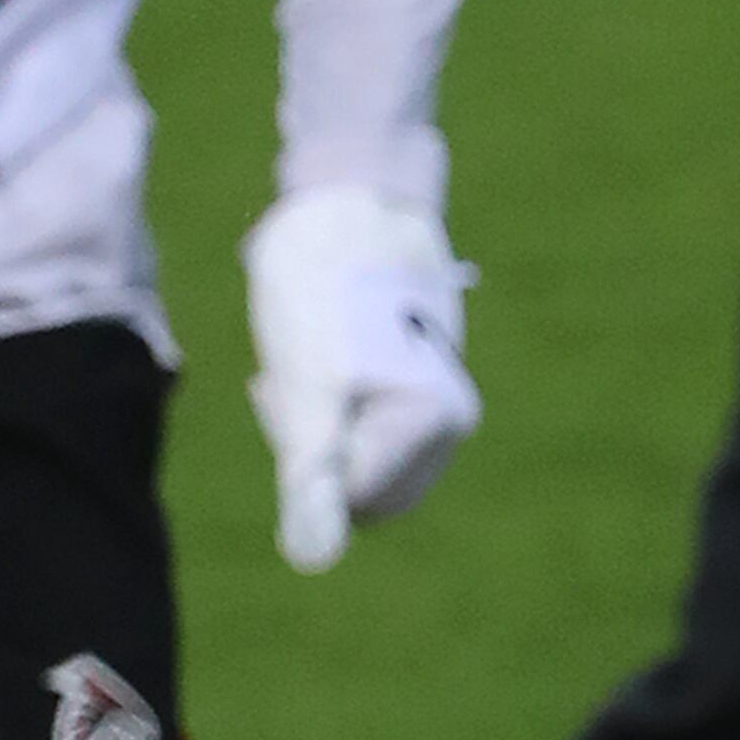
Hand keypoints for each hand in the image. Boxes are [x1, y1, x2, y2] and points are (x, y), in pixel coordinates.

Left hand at [245, 188, 480, 573]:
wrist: (351, 182)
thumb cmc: (326, 279)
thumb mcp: (305, 386)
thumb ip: (311, 474)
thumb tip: (313, 556)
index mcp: (435, 425)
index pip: (349, 500)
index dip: (305, 457)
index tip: (294, 392)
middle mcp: (446, 421)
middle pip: (353, 486)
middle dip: (309, 445)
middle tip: (292, 375)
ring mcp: (430, 399)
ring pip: (348, 456)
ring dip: (310, 421)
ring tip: (302, 356)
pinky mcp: (409, 378)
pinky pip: (355, 423)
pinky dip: (323, 400)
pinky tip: (311, 353)